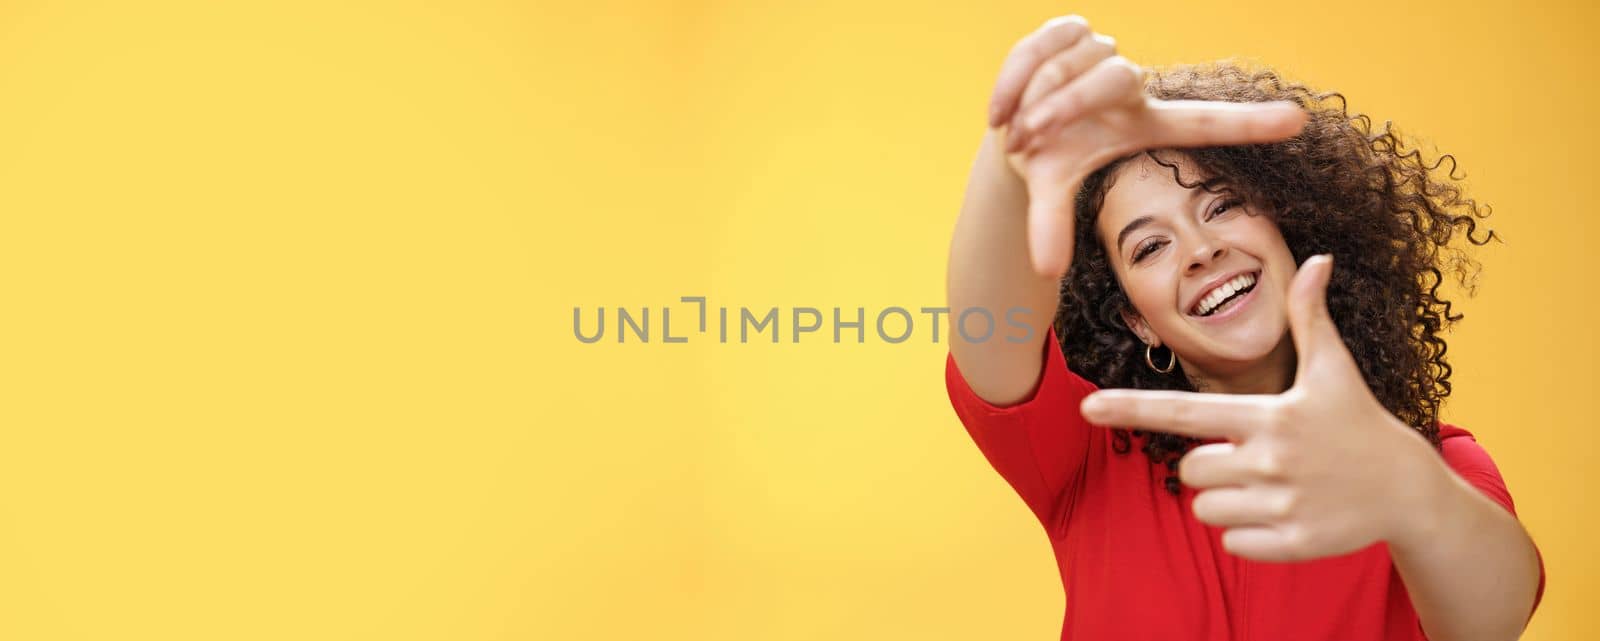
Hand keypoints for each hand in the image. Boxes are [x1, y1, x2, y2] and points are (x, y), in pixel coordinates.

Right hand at [986, 15, 1309, 276]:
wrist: (1014, 122)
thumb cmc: (1050, 157)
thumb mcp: (1051, 191)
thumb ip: (1051, 226)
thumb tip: (1045, 271)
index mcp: (1144, 121)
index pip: (1204, 121)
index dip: (1249, 123)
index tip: (1300, 121)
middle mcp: (1130, 82)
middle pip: (1113, 79)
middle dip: (1063, 108)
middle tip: (1031, 138)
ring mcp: (1100, 51)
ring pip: (1070, 65)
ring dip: (1034, 100)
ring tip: (1016, 129)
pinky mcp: (1067, 29)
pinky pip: (1043, 45)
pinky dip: (1015, 79)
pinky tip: (1000, 110)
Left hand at [1078, 256, 1448, 560]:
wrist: (1410, 489)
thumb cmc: (1359, 423)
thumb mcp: (1335, 370)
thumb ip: (1312, 317)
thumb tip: (1318, 259)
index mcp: (1268, 416)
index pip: (1184, 412)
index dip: (1132, 409)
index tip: (1087, 406)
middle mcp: (1270, 460)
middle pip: (1189, 470)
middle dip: (1209, 466)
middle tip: (1255, 459)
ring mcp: (1280, 505)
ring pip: (1205, 509)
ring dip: (1227, 501)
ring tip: (1272, 487)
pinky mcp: (1291, 543)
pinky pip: (1231, 543)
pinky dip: (1248, 534)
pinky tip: (1285, 515)